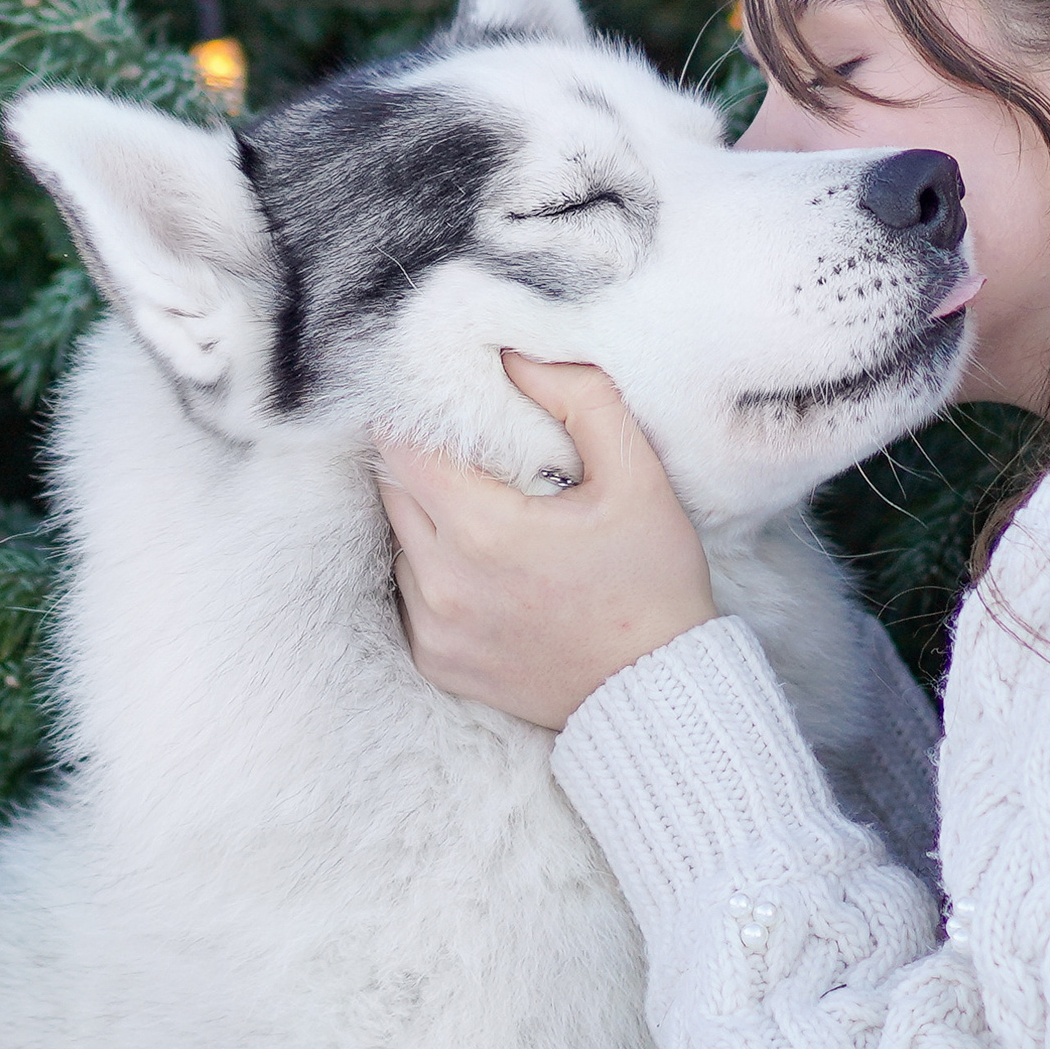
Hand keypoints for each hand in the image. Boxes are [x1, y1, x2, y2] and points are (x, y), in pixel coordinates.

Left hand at [376, 353, 716, 730]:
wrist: (656, 691)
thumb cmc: (652, 581)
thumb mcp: (639, 476)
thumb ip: (581, 399)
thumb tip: (517, 356)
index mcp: (484, 530)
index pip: (404, 448)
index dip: (418, 415)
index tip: (443, 402)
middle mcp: (443, 584)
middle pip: (394, 491)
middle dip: (423, 461)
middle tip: (470, 450)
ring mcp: (434, 629)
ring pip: (400, 542)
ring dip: (429, 517)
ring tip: (485, 509)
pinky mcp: (436, 662)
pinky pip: (412, 593)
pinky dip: (435, 570)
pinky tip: (487, 567)